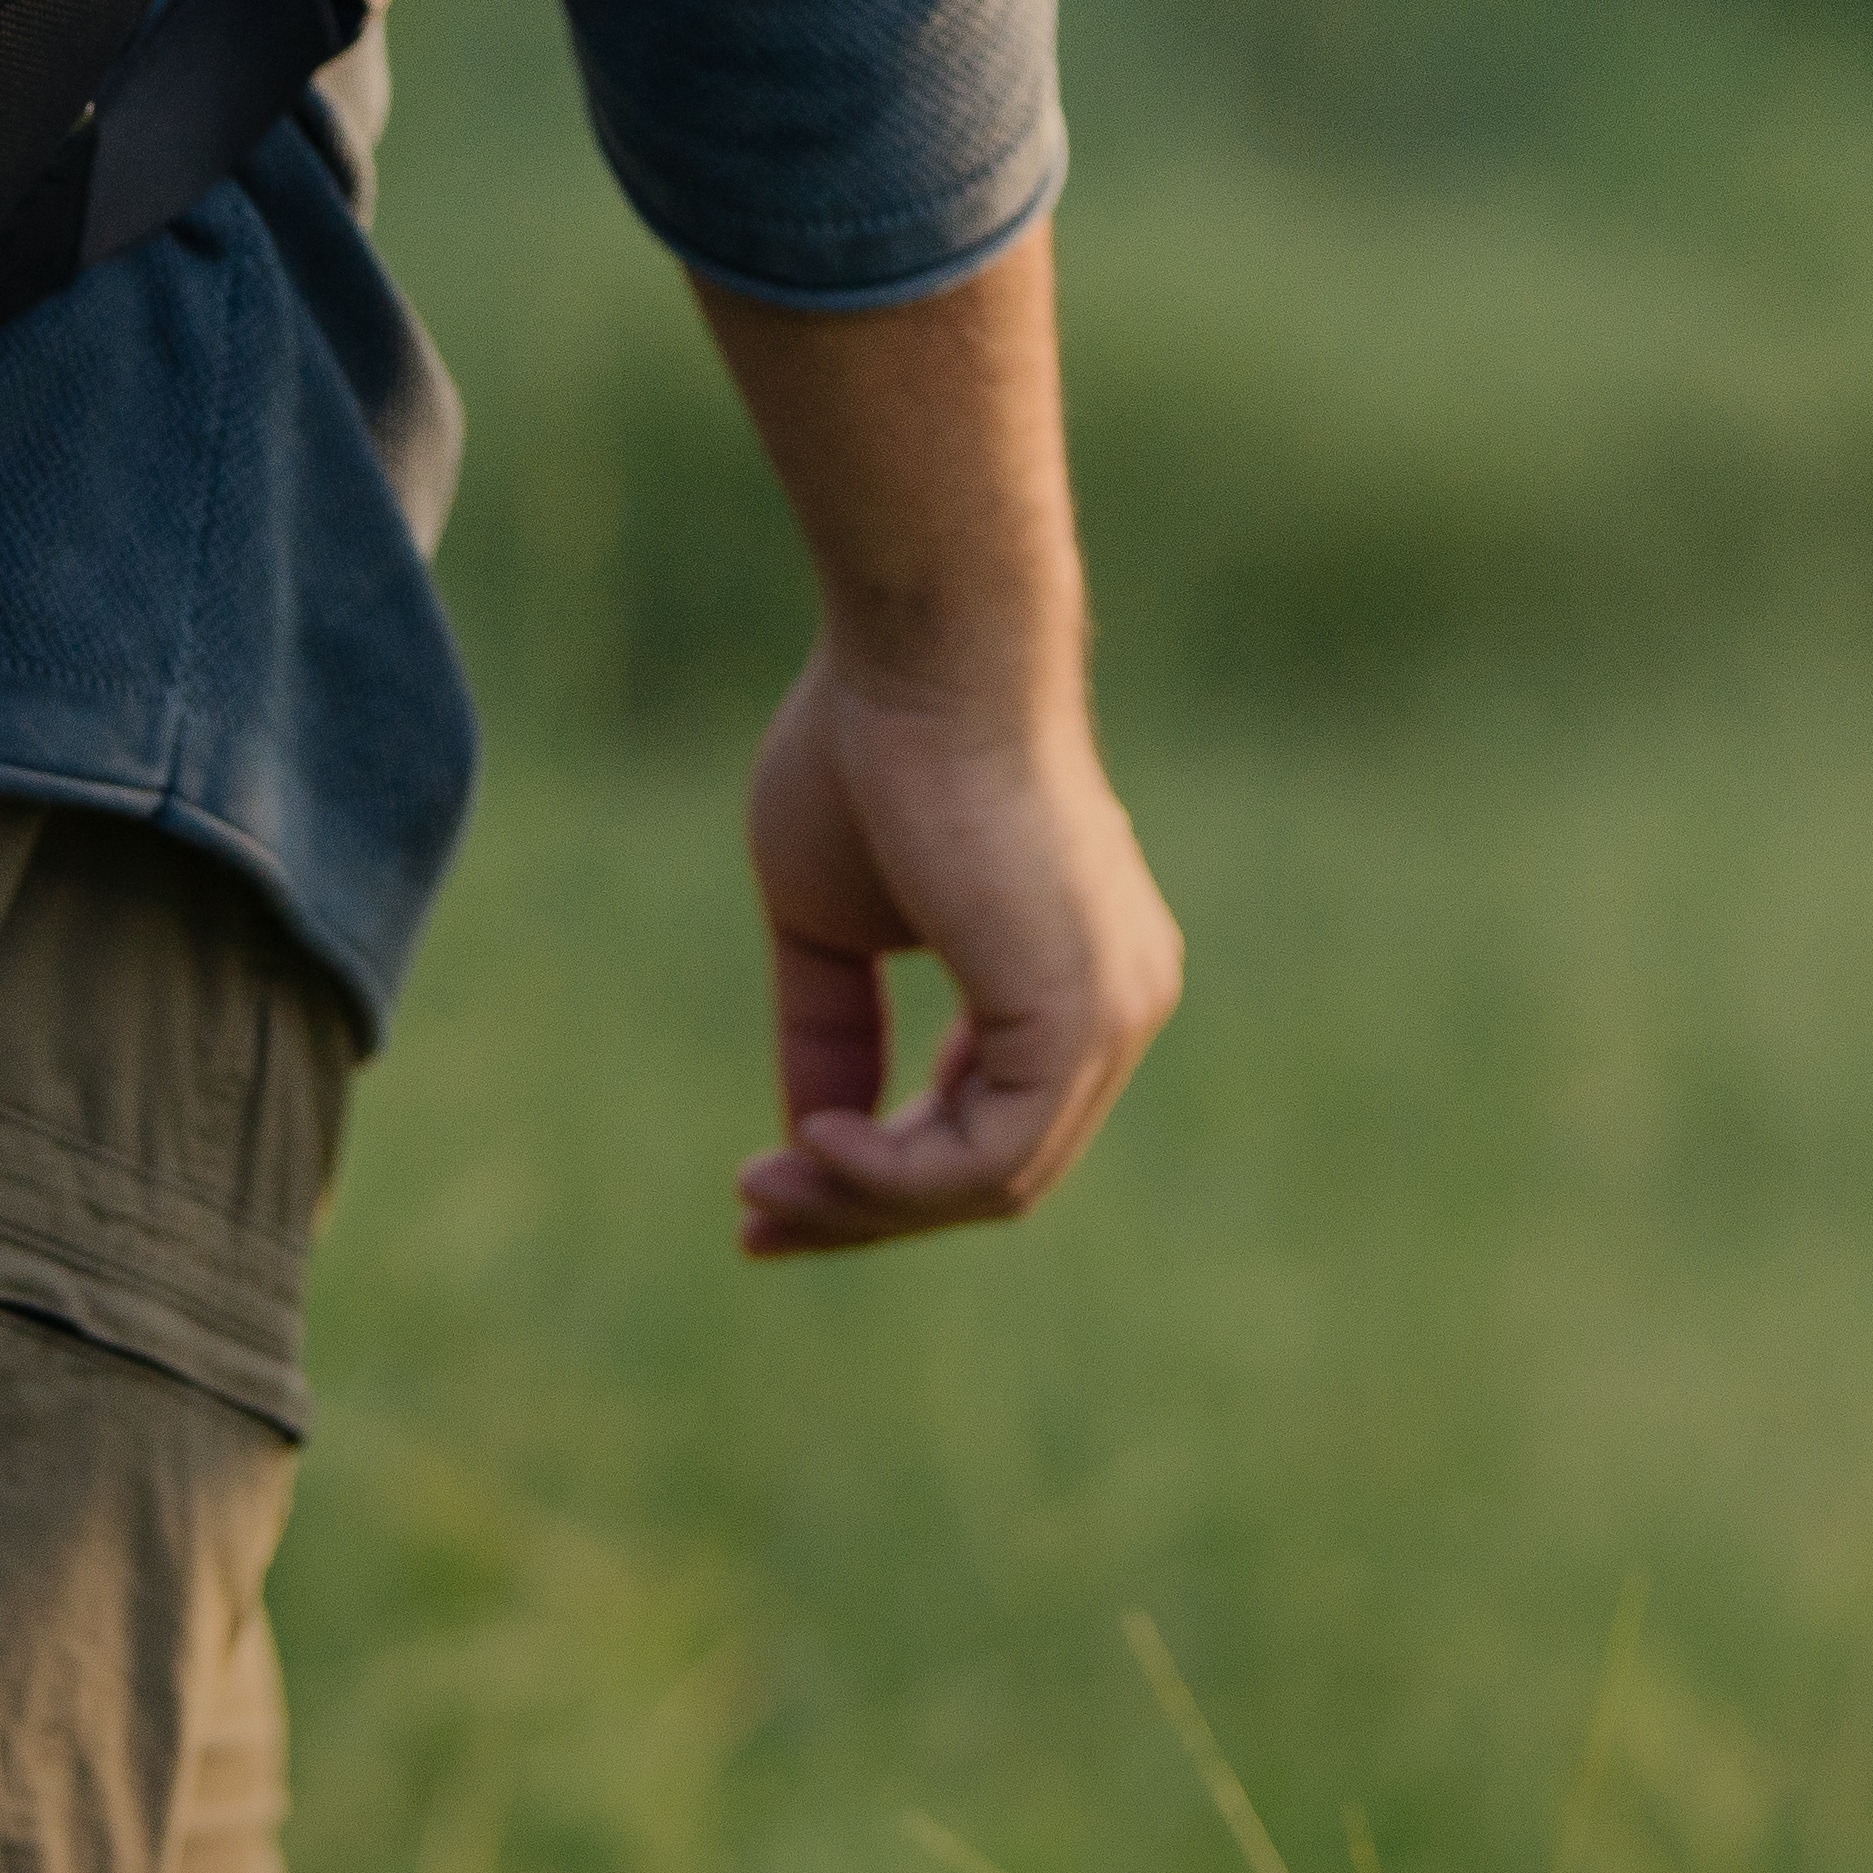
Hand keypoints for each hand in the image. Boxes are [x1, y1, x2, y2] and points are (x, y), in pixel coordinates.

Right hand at [736, 645, 1179, 1258]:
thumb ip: (834, 1030)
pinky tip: (821, 1140)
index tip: (768, 1184)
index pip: (989, 1124)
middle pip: (993, 1169)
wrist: (923, 656)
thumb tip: (812, 1144)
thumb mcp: (832, 923)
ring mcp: (1113, 1014)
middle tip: (756, 1216)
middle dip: (865, 1208)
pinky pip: (994, 1159)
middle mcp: (1116, 1003)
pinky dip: (899, 1174)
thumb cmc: (873, 751)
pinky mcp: (1082, 1019)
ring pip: (994, 1180)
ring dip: (868, 1199)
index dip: (878, 1176)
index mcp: (1071, 976)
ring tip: (768, 1180)